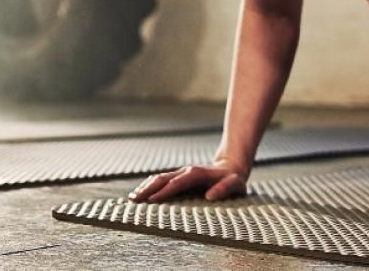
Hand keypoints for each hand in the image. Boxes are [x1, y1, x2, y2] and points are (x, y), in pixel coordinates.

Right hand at [128, 158, 247, 203]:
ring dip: (146, 187)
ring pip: (160, 178)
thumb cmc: (233, 179)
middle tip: (135, 200)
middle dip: (148, 188)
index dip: (164, 191)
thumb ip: (224, 189)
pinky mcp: (179, 177)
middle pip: (163, 178)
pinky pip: (161, 180)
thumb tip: (210, 196)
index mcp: (197, 174)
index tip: (151, 201)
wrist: (231, 166)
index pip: (177, 183)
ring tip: (132, 197)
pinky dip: (149, 185)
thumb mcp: (235, 184)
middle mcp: (186, 172)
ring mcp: (181, 174)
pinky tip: (141, 193)